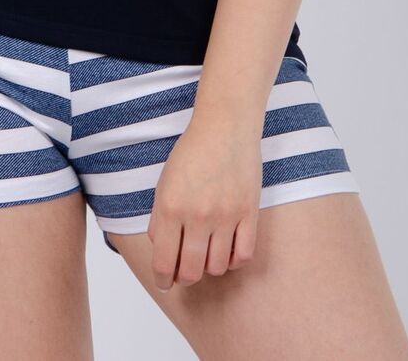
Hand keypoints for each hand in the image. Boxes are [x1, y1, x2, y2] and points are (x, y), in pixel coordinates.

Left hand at [146, 117, 262, 288]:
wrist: (225, 125)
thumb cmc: (193, 151)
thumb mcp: (164, 181)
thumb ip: (158, 218)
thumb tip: (160, 248)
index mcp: (170, 207)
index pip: (164, 262)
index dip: (163, 279)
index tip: (165, 282)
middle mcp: (197, 215)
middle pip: (191, 272)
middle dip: (184, 277)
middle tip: (184, 271)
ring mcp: (225, 216)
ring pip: (217, 267)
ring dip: (209, 267)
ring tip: (206, 254)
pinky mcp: (249, 213)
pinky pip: (243, 256)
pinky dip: (234, 260)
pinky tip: (227, 249)